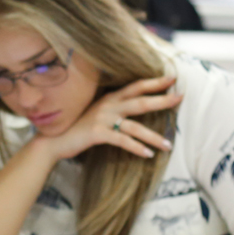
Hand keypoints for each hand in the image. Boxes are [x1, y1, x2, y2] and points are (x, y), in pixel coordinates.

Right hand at [44, 75, 180, 162]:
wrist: (53, 140)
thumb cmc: (77, 127)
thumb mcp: (96, 113)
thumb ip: (112, 109)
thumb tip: (131, 110)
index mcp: (109, 98)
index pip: (136, 86)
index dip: (154, 82)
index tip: (172, 79)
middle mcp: (108, 105)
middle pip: (140, 101)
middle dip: (162, 100)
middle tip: (180, 98)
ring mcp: (102, 119)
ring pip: (135, 126)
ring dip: (154, 136)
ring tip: (169, 145)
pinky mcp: (97, 134)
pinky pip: (122, 141)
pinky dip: (137, 148)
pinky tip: (148, 154)